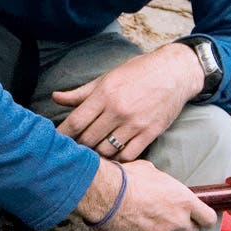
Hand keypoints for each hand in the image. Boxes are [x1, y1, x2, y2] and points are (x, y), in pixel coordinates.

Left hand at [53, 43, 204, 161]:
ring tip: (92, 153)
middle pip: (89, 139)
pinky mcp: (150, 132)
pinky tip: (113, 155)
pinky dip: (118, 158)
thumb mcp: (108, 78)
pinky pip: (128, 155)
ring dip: (97, 154)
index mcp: (105, 93)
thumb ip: (81, 92)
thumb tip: (55, 97)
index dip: (63, 134)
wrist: (175, 72)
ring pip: (106, 150)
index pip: (76, 121)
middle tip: (74, 150)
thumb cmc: (139, 72)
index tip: (55, 141)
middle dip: (78, 146)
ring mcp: (135, 123)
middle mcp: (118, 110)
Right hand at [77, 158, 216, 230]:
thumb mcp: (151, 171)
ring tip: (148, 229)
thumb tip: (161, 183)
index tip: (197, 218)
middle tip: (166, 221)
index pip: (208, 218)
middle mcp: (177, 221)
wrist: (105, 195)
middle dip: (181, 228)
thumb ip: (164, 183)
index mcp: (184, 200)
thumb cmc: (126, 179)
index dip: (203, 219)